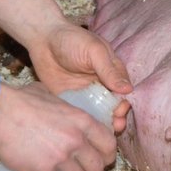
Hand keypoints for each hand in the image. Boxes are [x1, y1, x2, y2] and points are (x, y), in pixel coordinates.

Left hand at [0, 0, 132, 131]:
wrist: (42, 39)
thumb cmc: (72, 40)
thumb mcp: (94, 51)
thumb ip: (109, 70)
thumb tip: (128, 90)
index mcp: (111, 72)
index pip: (123, 91)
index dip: (124, 102)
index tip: (121, 110)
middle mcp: (101, 86)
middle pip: (112, 106)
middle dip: (117, 116)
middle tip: (116, 124)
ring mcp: (85, 95)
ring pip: (98, 114)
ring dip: (103, 123)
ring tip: (105, 130)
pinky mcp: (70, 101)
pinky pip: (79, 115)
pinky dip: (84, 123)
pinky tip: (85, 128)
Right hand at [0, 82, 118, 170]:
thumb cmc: (20, 101)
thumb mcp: (49, 94)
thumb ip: (59, 102)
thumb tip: (58, 104)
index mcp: (81, 120)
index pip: (108, 142)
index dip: (108, 154)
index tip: (104, 159)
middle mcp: (75, 140)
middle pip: (97, 166)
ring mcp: (60, 157)